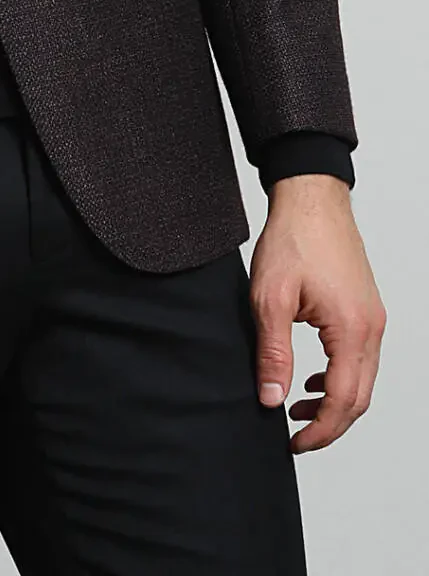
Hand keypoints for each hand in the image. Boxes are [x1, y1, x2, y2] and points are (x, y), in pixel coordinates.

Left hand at [249, 173, 385, 451]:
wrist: (311, 198)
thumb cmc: (293, 239)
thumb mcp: (269, 299)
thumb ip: (272, 354)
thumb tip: (272, 400)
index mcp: (351, 330)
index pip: (342, 401)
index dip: (319, 430)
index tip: (293, 443)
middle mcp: (371, 329)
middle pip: (358, 398)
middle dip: (328, 424)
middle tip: (295, 435)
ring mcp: (372, 318)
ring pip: (361, 380)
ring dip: (333, 401)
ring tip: (296, 407)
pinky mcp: (365, 309)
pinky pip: (359, 358)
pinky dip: (339, 377)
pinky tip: (311, 376)